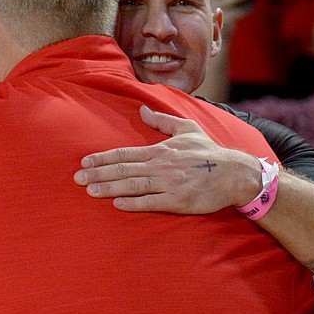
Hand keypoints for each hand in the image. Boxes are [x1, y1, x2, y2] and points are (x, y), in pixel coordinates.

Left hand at [73, 105, 261, 212]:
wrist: (235, 174)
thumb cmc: (210, 152)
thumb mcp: (187, 129)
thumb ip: (162, 121)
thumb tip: (143, 109)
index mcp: (161, 150)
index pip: (125, 153)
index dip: (102, 158)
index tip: (85, 162)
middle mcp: (162, 166)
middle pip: (123, 170)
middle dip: (98, 174)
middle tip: (77, 179)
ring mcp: (169, 184)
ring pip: (133, 185)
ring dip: (109, 188)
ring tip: (90, 190)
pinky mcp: (178, 201)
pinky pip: (151, 202)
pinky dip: (133, 203)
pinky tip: (117, 203)